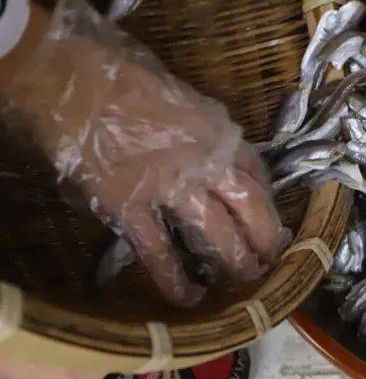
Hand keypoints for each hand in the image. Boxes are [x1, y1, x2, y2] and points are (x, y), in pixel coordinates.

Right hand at [1, 0, 289, 304]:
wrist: (77, 84)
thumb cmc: (129, 80)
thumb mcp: (186, 99)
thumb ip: (207, 130)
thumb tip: (222, 154)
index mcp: (221, 133)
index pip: (258, 174)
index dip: (270, 202)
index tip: (276, 220)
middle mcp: (205, 162)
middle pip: (250, 209)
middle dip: (265, 239)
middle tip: (271, 261)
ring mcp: (169, 188)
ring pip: (215, 234)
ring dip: (233, 261)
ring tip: (244, 279)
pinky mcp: (128, 208)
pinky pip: (158, 251)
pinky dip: (174, 278)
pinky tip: (188, 297)